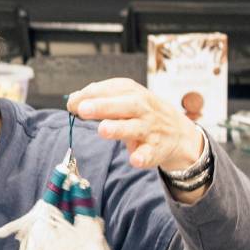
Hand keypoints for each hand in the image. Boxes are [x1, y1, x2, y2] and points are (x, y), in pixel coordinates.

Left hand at [67, 78, 203, 171]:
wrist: (177, 132)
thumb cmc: (140, 113)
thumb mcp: (123, 98)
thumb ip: (98, 98)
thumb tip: (72, 100)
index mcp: (132, 93)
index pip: (111, 89)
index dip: (90, 95)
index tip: (72, 103)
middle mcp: (142, 109)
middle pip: (125, 105)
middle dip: (103, 106)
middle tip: (83, 109)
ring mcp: (150, 129)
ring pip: (135, 128)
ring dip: (119, 129)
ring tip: (103, 129)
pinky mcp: (156, 149)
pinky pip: (150, 153)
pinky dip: (143, 156)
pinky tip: (134, 160)